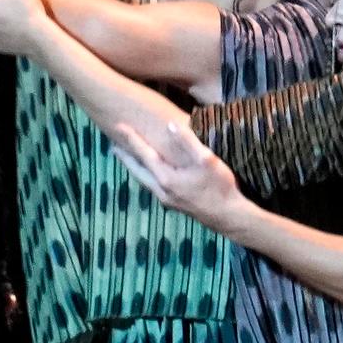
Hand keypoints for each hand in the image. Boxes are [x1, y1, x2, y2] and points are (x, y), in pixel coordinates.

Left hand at [99, 116, 242, 222]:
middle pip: (137, 171)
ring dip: (134, 168)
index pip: (144, 154)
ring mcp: (167, 200)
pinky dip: (146, 176)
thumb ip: (187, 141)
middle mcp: (161, 190)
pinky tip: (150, 174)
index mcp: (166, 178)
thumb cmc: (220, 186)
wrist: (228, 217)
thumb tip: (169, 125)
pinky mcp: (174, 205)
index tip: (119, 127)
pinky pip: (152, 187)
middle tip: (114, 146)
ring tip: (128, 159)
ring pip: (144, 181)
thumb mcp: (207, 160)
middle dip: (126, 158)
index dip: (131, 139)